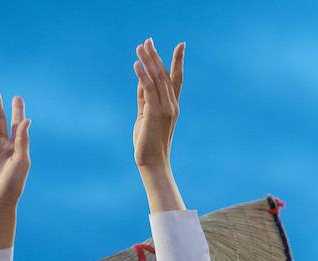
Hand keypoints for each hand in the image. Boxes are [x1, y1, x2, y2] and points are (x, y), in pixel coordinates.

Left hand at [133, 38, 184, 168]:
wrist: (152, 162)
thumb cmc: (148, 142)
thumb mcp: (145, 115)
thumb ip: (144, 98)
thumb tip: (141, 80)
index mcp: (172, 106)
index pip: (177, 79)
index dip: (178, 61)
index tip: (181, 45)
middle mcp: (172, 105)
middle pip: (165, 75)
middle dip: (157, 56)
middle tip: (148, 40)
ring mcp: (166, 109)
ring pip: (157, 79)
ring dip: (148, 61)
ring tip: (140, 46)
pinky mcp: (155, 113)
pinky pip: (149, 90)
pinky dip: (142, 76)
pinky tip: (136, 65)